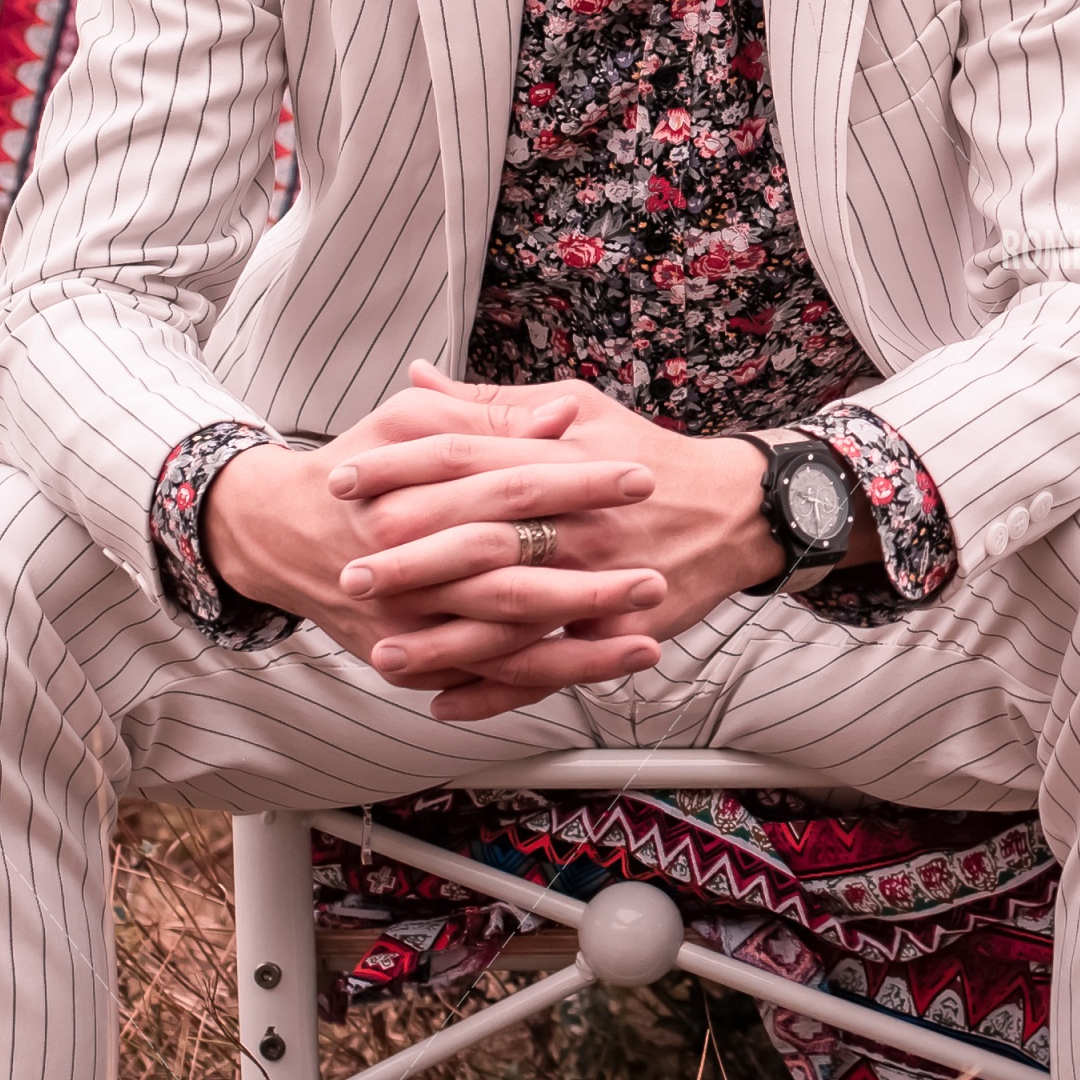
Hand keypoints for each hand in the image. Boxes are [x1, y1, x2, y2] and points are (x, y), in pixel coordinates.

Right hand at [202, 377, 671, 722]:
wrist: (281, 534)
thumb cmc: (358, 470)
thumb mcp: (409, 424)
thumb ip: (486, 418)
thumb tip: (562, 415)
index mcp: (414, 500)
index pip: (512, 488)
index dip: (579, 484)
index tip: (640, 478)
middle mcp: (409, 571)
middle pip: (511, 581)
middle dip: (589, 584)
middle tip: (655, 575)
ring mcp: (409, 627)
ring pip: (503, 648)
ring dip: (578, 651)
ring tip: (646, 643)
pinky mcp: (412, 662)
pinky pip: (483, 681)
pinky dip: (538, 685)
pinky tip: (593, 673)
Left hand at [319, 366, 779, 717]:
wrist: (737, 510)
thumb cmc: (646, 454)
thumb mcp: (576, 406)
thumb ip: (490, 403)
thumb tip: (417, 378)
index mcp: (560, 454)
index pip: (467, 456)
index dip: (399, 469)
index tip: (342, 481)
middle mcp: (576, 516)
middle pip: (483, 535)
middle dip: (411, 557)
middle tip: (350, 571)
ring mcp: (598, 576)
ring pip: (511, 611)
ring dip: (444, 637)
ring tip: (382, 651)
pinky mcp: (616, 627)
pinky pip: (551, 666)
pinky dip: (498, 690)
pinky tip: (445, 701)